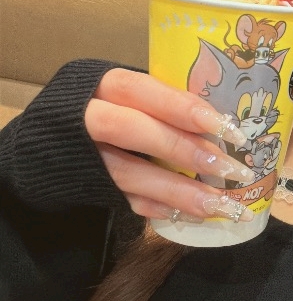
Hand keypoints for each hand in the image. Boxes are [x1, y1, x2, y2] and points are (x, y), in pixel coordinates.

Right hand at [85, 68, 254, 223]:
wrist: (53, 143)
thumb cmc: (111, 111)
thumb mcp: (132, 97)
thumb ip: (164, 105)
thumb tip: (223, 124)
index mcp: (102, 86)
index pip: (140, 89)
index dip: (182, 107)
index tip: (226, 127)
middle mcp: (84, 117)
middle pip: (131, 130)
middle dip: (184, 150)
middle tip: (231, 169)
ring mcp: (82, 156)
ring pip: (128, 174)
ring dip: (179, 192)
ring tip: (221, 205)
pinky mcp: (86, 187)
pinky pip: (125, 201)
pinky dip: (162, 208)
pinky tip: (196, 215)